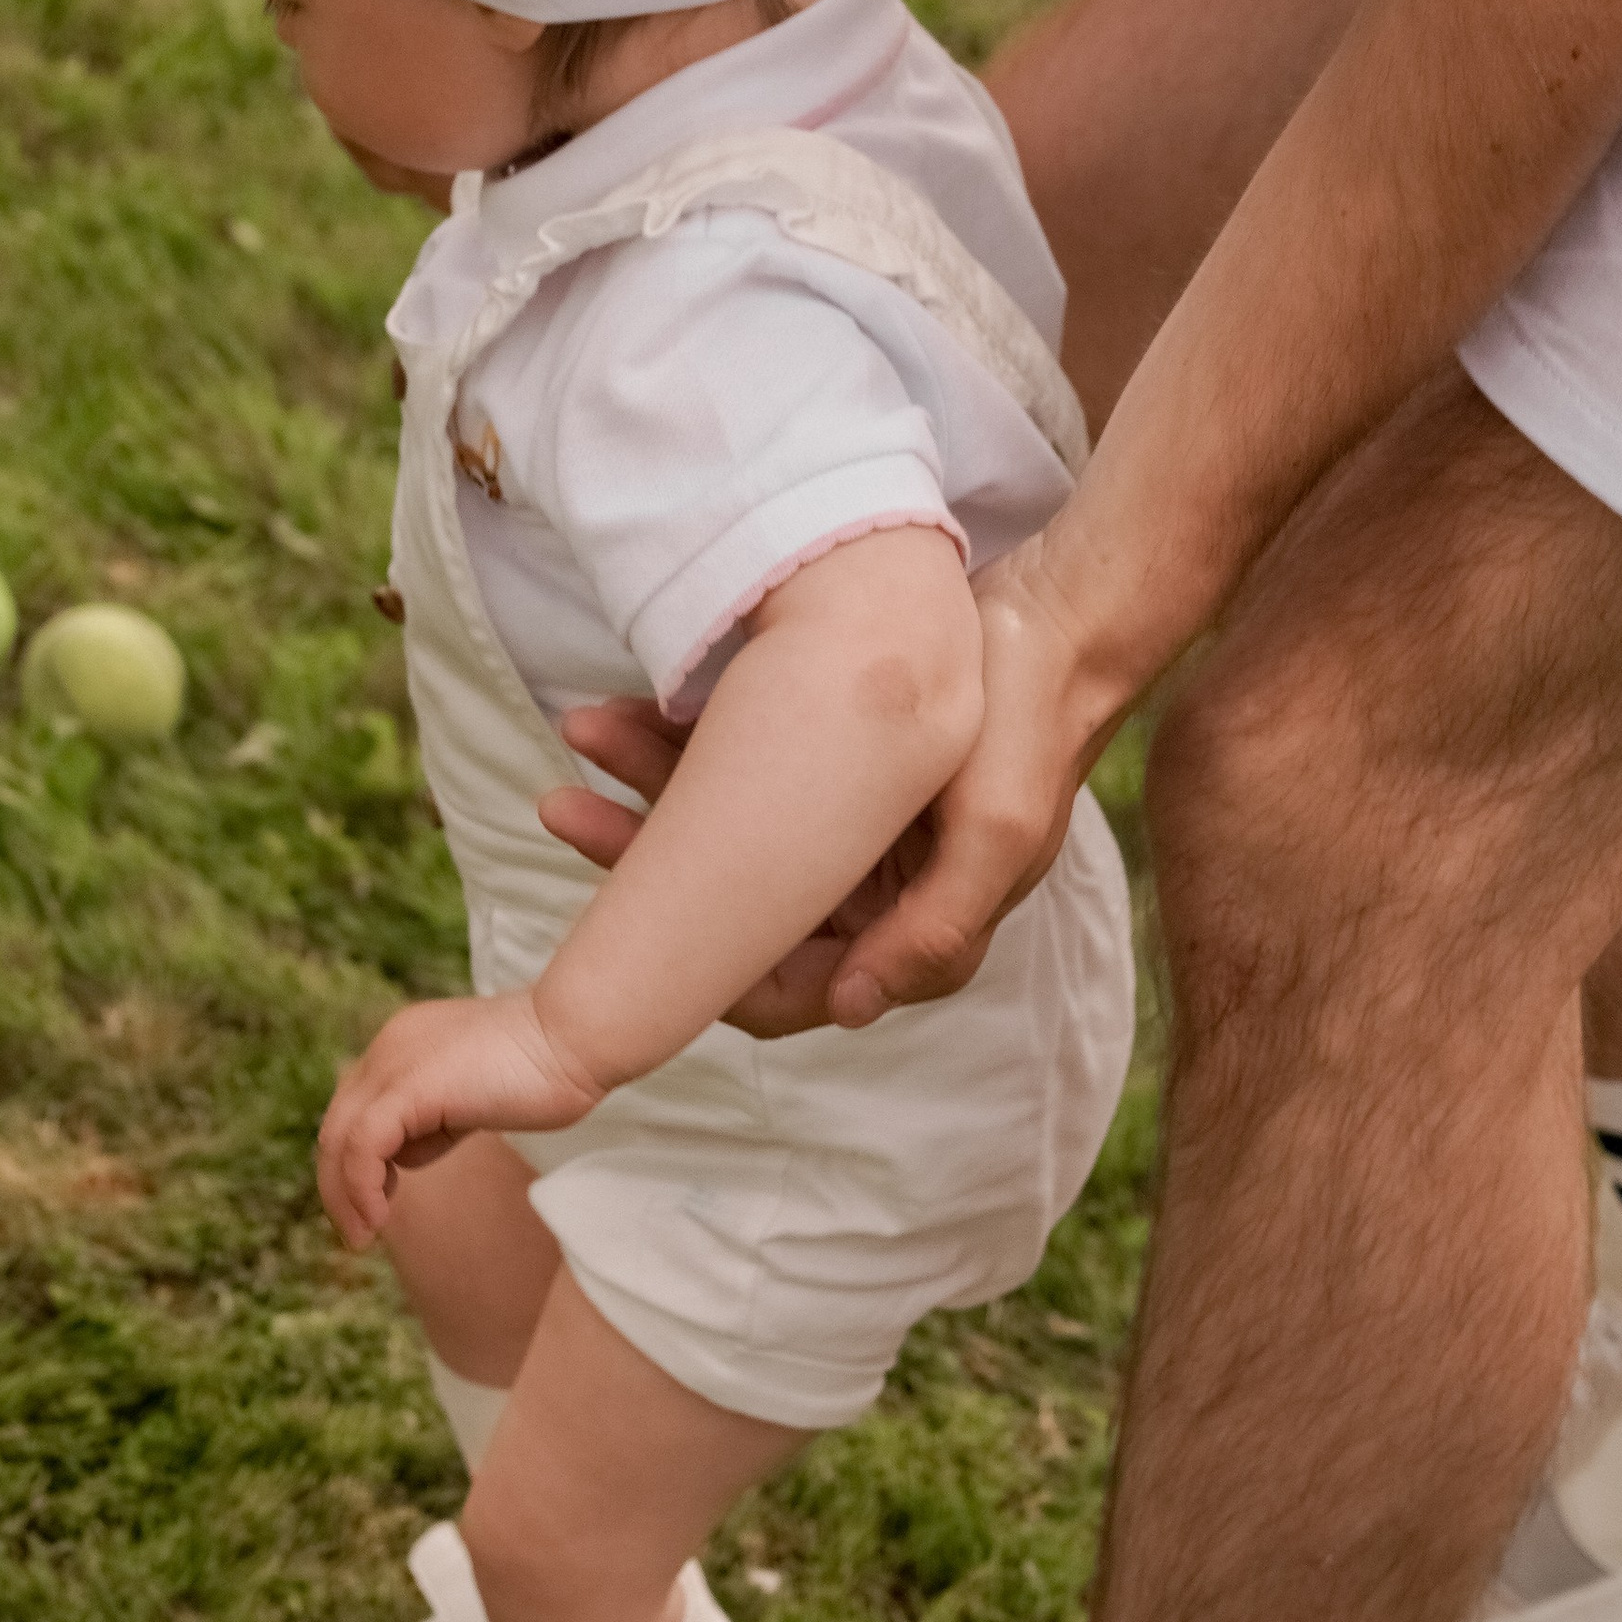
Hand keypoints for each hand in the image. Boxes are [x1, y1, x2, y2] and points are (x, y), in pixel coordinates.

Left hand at [317, 987, 604, 1248]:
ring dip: (344, 1196)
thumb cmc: (544, 1069)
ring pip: (339, 1138)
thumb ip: (435, 1119)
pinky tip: (379, 1216)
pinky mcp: (409, 1087)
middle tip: (358, 1234)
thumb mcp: (472, 1098)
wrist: (575, 1038)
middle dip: (339, 1186)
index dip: (355, 1163)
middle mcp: (388, 1047)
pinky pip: (362, 1145)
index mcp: (402, 1044)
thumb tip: (406, 1154)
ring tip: (363, 1235)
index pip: (355, 1110)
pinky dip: (361, 1187)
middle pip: (336, 1125)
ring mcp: (394, 1062)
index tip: (375, 1206)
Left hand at [545, 528, 1127, 1032]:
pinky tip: (625, 708)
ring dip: (648, 788)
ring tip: (583, 731)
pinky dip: (682, 745)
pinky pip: (738, 772)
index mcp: (914, 933)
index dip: (700, 969)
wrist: (1058, 613)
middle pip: (733, 910)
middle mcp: (872, 898)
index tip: (622, 921)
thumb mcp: (994, 828)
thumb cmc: (1029, 719)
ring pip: (722, 834)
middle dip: (640, 858)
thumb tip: (851, 1008)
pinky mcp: (831, 770)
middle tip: (563, 807)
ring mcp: (848, 835)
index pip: (787, 990)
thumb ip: (935, 927)